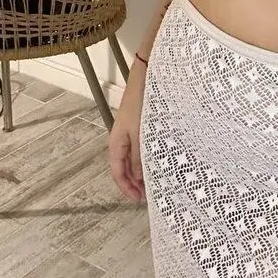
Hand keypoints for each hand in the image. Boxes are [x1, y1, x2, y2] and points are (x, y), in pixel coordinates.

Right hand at [108, 66, 146, 202]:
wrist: (147, 77)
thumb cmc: (142, 104)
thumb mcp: (140, 134)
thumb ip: (138, 157)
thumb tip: (138, 178)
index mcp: (116, 143)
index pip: (117, 172)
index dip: (127, 188)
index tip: (140, 200)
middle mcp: (122, 139)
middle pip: (126, 167)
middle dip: (136, 182)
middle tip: (151, 194)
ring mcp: (132, 132)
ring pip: (135, 158)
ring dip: (143, 170)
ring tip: (157, 181)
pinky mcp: (143, 125)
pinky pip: (143, 147)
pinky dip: (149, 158)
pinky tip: (161, 161)